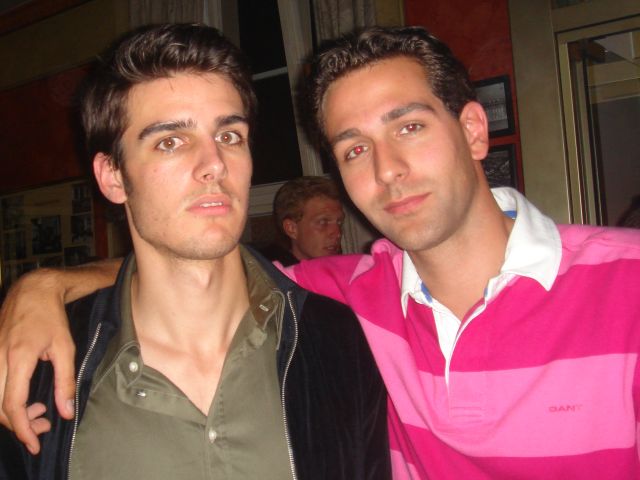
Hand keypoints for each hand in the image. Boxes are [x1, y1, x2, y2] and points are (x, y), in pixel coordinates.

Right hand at [0, 269, 75, 453]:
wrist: (32, 291)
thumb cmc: (51, 318)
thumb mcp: (65, 348)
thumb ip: (65, 381)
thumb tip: (67, 412)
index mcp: (18, 357)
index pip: (13, 404)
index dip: (22, 428)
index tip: (34, 443)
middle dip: (19, 424)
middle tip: (43, 427)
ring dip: (13, 413)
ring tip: (40, 413)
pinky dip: (7, 399)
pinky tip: (29, 399)